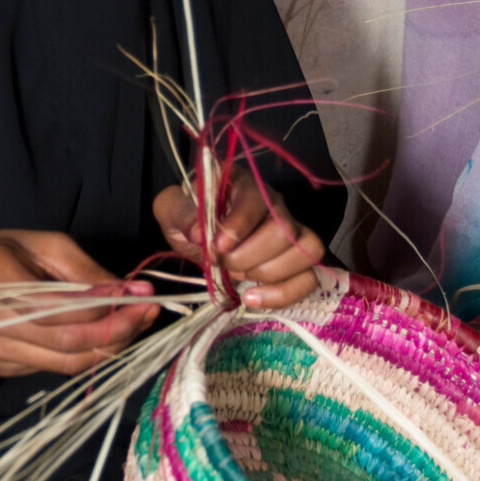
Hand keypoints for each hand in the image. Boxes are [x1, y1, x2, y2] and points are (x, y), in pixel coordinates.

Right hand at [0, 230, 159, 377]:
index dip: (107, 306)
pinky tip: (105, 333)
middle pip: (66, 340)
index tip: (144, 296)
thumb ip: (87, 271)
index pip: (58, 306)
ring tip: (136, 322)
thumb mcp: (45, 245)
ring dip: (111, 346)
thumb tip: (134, 291)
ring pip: (67, 362)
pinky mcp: (4, 367)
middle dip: (118, 330)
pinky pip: (58, 367)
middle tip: (149, 313)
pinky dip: (90, 353)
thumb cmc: (5, 256)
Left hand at [153, 167, 323, 309]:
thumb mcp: (171, 209)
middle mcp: (274, 204)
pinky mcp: (297, 261)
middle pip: (285, 229)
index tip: (217, 246)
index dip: (240, 224)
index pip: (257, 198)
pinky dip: (282, 294)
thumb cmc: (187, 218)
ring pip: (304, 252)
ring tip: (236, 274)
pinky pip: (308, 278)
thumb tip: (200, 232)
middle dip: (248, 256)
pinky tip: (251, 297)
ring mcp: (291, 232)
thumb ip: (181, 213)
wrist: (197, 240)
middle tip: (221, 263)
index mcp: (243, 183)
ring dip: (265, 273)